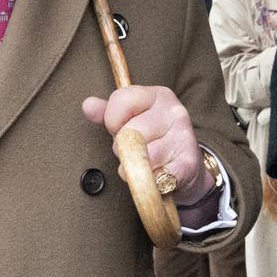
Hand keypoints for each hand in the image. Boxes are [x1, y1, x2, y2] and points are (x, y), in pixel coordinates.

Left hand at [82, 84, 209, 205]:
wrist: (186, 169)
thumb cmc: (152, 141)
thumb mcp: (129, 121)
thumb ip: (107, 113)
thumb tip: (88, 105)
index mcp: (159, 95)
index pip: (121, 99)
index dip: (113, 120)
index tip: (120, 129)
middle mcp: (174, 111)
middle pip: (129, 131)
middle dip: (123, 147)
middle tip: (134, 151)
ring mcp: (183, 136)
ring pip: (141, 156)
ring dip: (134, 168)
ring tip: (144, 165)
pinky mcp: (188, 163)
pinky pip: (155, 175)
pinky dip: (149, 181)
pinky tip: (155, 176)